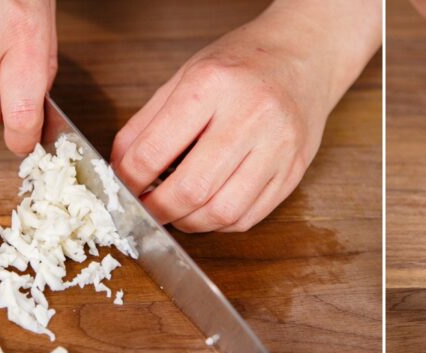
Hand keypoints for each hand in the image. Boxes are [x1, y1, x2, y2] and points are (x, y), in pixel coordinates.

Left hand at [110, 0, 380, 232]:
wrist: (305, 56)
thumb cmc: (243, 63)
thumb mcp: (186, 75)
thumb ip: (148, 121)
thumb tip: (120, 167)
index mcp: (213, 85)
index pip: (155, 150)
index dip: (129, 179)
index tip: (124, 186)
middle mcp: (251, 116)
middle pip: (192, 189)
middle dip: (158, 210)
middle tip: (146, 209)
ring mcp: (278, 147)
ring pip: (223, 212)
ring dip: (189, 223)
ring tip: (177, 213)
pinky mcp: (294, 170)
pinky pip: (251, 217)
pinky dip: (220, 223)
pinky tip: (208, 210)